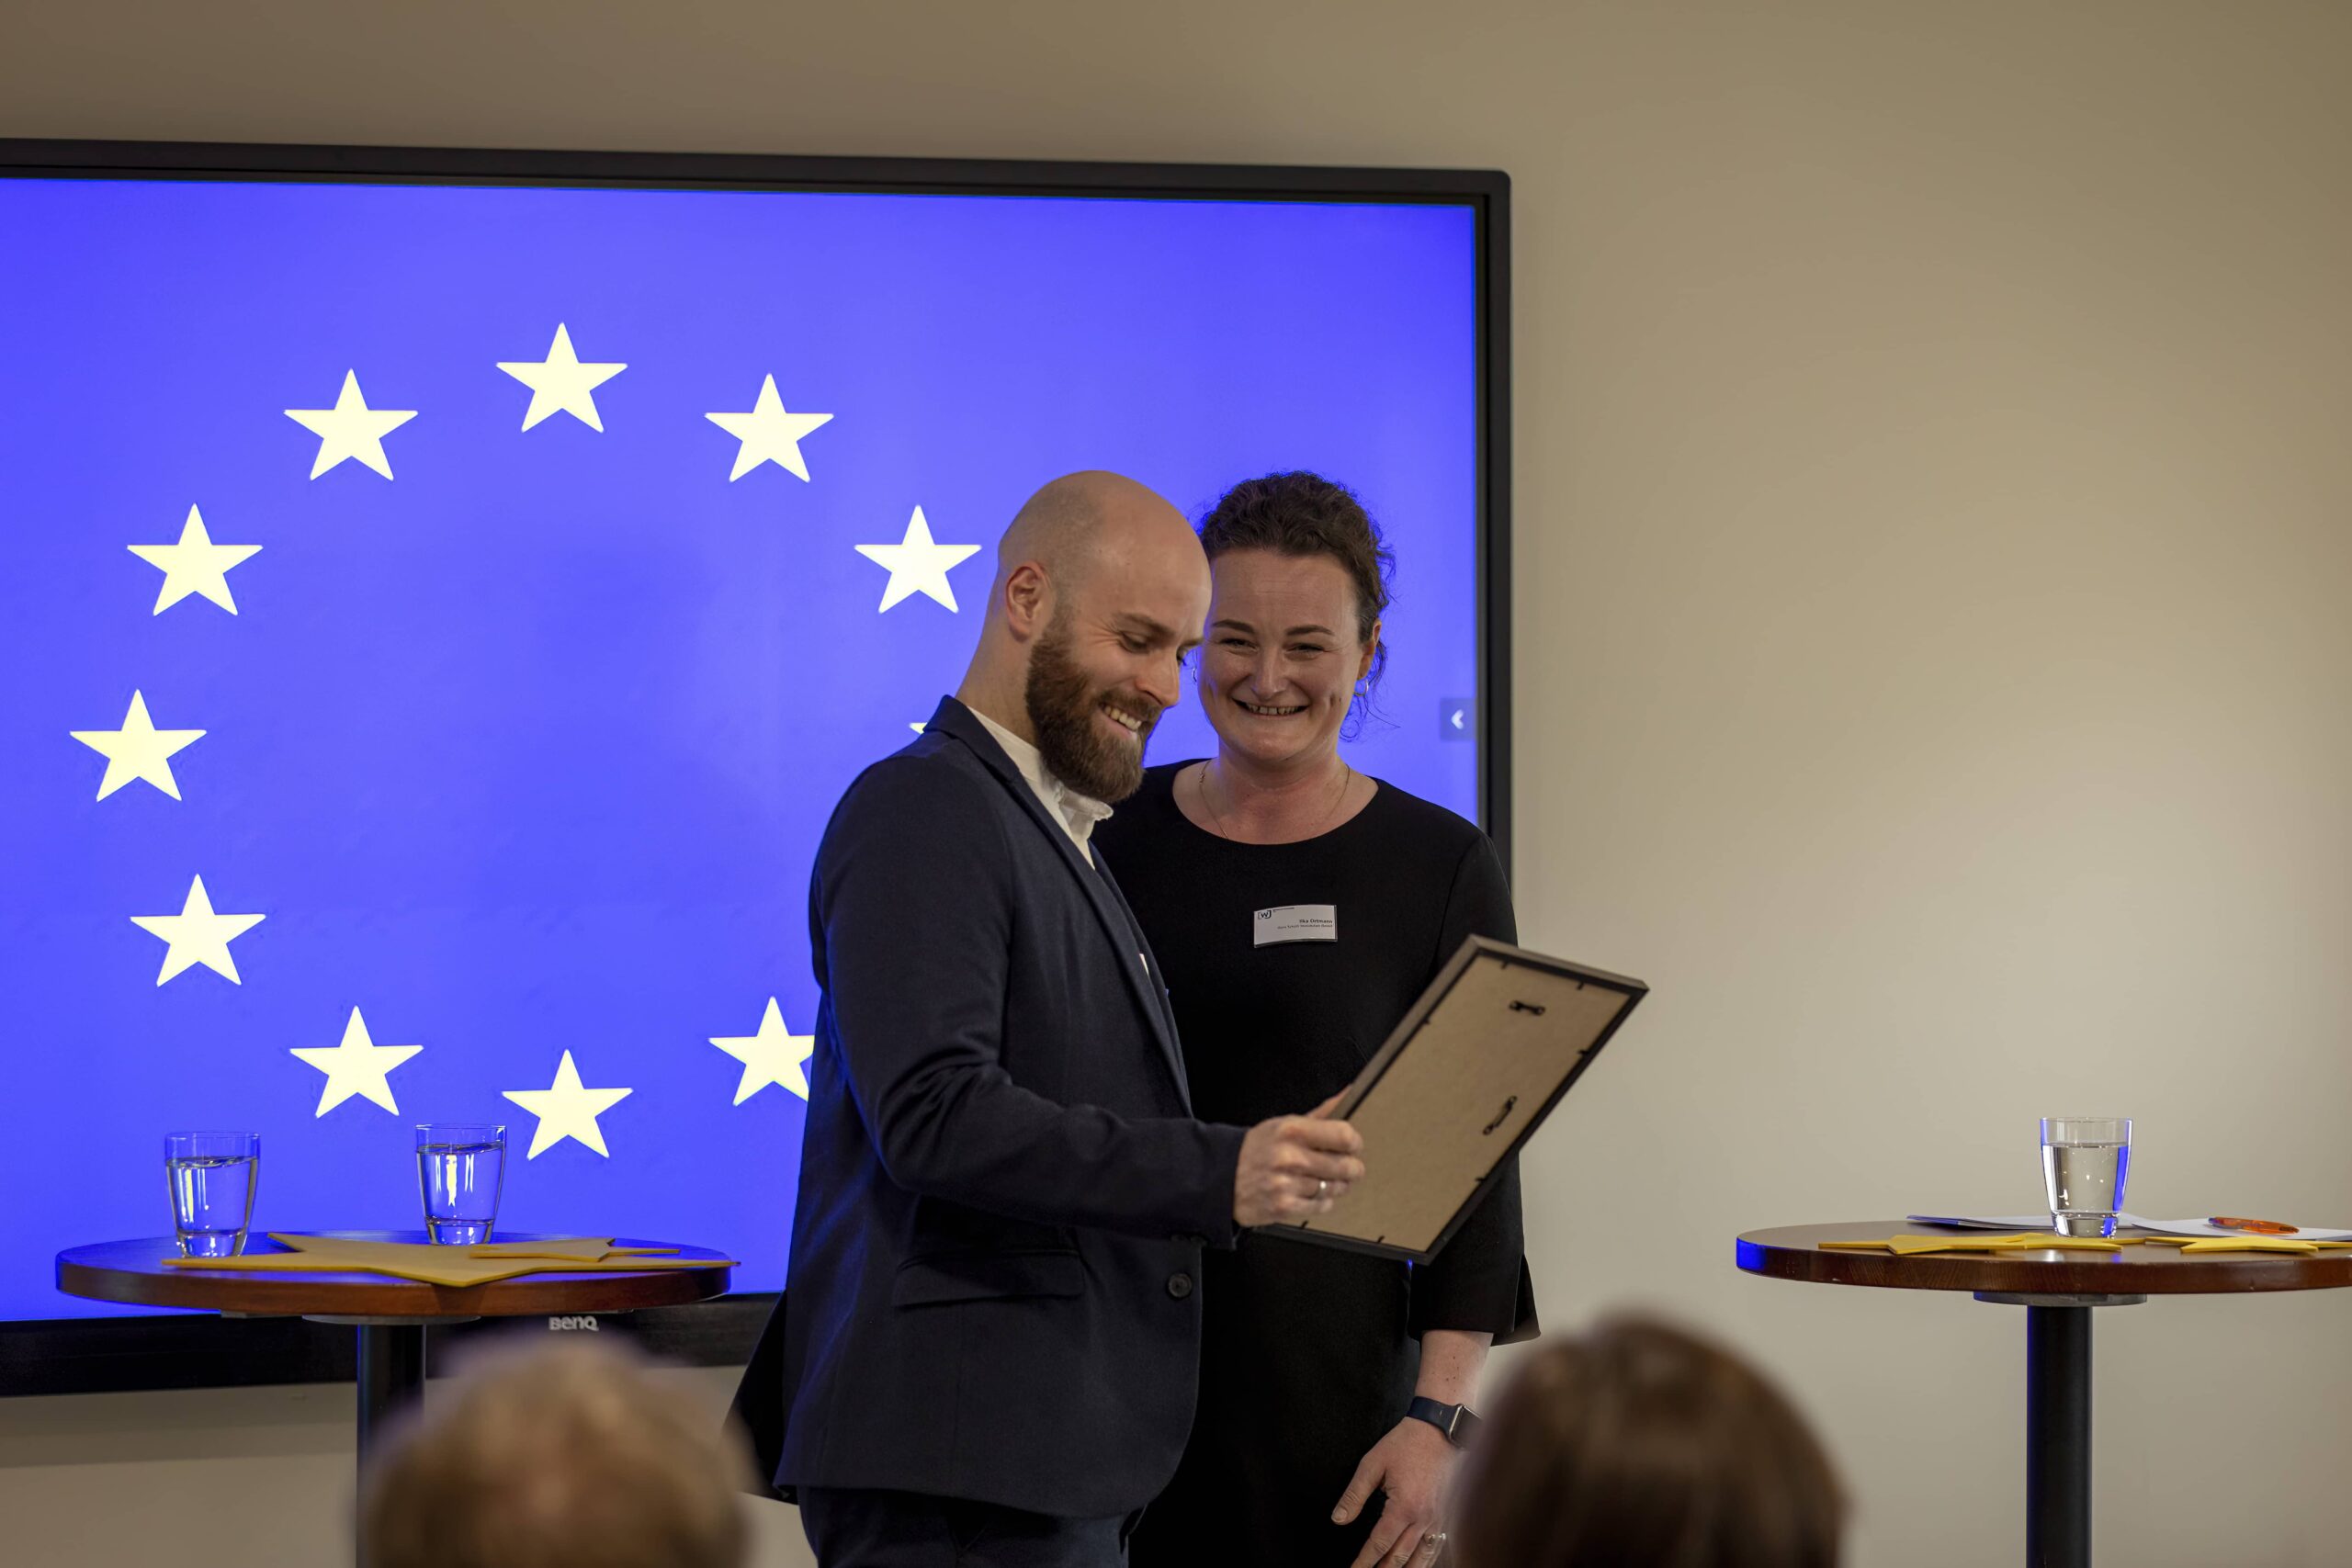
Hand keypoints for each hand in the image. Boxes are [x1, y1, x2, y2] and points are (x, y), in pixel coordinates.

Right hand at [1233, 1093, 1363, 1227]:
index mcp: (1291, 1130)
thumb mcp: (1283, 1124)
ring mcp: (1287, 1183)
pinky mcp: (1283, 1207)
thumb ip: (1320, 1114)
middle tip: (1348, 1166)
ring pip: (1335, 1187)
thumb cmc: (1256, 1149)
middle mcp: (1290, 1157)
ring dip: (1336, 1185)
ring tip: (1324, 1179)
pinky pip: (1321, 1206)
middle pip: (1345, 1165)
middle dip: (1352, 1168)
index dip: (1354, 1142)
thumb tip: (1349, 1094)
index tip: (1352, 1145)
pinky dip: (1322, 1201)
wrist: (1222, 1177)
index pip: (1343, 1135)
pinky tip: (1312, 1193)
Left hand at [1334, 1417, 1457, 1567]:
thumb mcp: (1373, 1463)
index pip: (1379, 1544)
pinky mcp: (1448, 1514)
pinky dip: (1426, 1560)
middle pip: (1400, 1557)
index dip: (1364, 1561)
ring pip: (1422, 1558)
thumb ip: (1354, 1494)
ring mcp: (1439, 1518)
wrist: (1440, 1429)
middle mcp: (1424, 1518)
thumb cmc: (1406, 1443)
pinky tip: (1418, 1564)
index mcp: (1404, 1507)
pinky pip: (1437, 1546)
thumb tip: (1339, 1518)